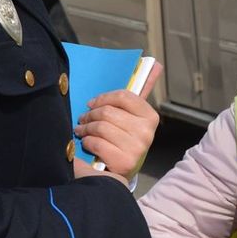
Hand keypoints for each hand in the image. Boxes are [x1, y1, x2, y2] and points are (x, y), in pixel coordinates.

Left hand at [73, 62, 162, 179]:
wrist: (117, 174)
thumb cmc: (121, 139)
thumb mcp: (132, 116)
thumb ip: (141, 90)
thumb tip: (155, 63)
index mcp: (150, 117)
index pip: (124, 96)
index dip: (103, 98)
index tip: (92, 103)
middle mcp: (147, 132)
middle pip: (108, 112)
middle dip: (90, 115)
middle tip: (82, 119)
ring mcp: (138, 148)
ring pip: (101, 127)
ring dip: (85, 129)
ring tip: (81, 131)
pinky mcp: (125, 162)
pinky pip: (98, 143)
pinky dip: (87, 142)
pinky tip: (87, 144)